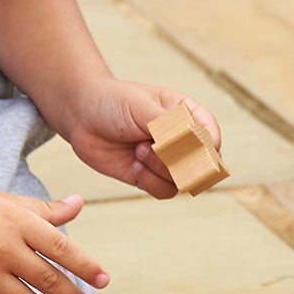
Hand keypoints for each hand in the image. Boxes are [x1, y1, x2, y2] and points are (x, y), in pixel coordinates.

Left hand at [61, 79, 221, 199]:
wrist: (81, 115)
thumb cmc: (113, 102)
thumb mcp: (142, 107)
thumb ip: (171, 126)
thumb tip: (196, 145)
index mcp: (188, 114)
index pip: (211, 135)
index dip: (205, 147)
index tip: (184, 144)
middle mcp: (183, 138)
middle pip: (202, 163)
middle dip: (177, 159)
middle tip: (152, 146)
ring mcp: (168, 159)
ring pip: (183, 180)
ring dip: (159, 169)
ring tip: (137, 150)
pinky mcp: (151, 176)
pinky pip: (165, 191)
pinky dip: (150, 181)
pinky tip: (132, 165)